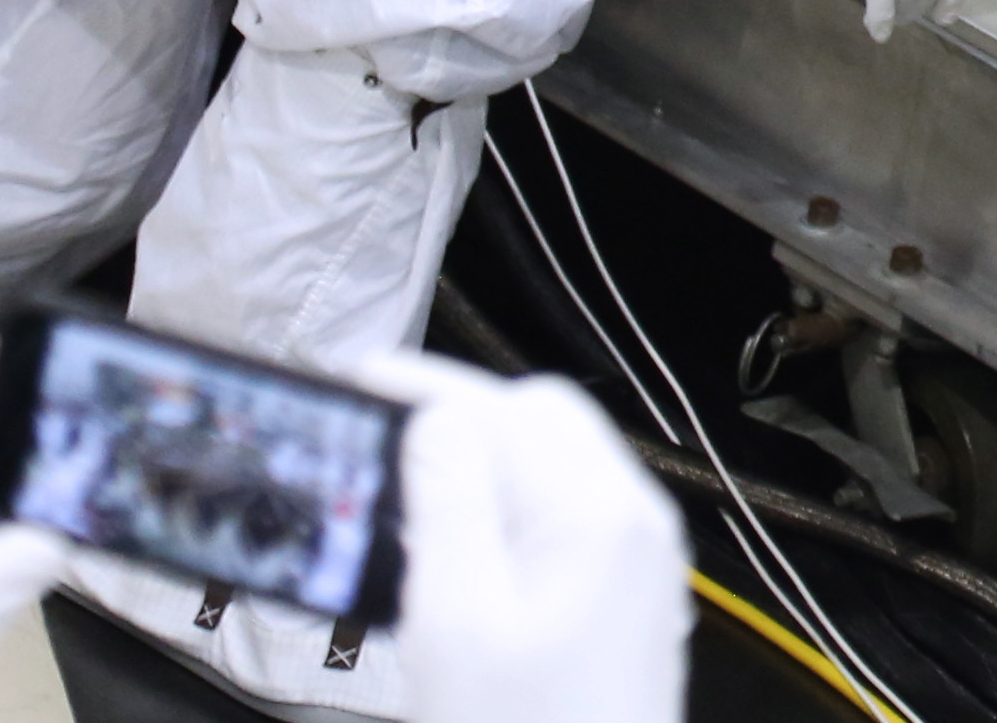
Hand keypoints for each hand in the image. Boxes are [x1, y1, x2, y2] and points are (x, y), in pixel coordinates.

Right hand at [354, 353, 689, 722]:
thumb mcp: (457, 622)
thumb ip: (450, 505)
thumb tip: (437, 418)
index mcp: (601, 515)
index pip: (508, 405)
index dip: (426, 384)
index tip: (359, 376)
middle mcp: (635, 524)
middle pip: (540, 422)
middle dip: (456, 417)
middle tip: (373, 437)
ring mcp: (637, 564)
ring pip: (553, 467)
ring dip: (479, 463)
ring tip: (403, 490)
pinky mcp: (623, 602)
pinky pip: (562, 517)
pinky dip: (504, 509)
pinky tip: (454, 546)